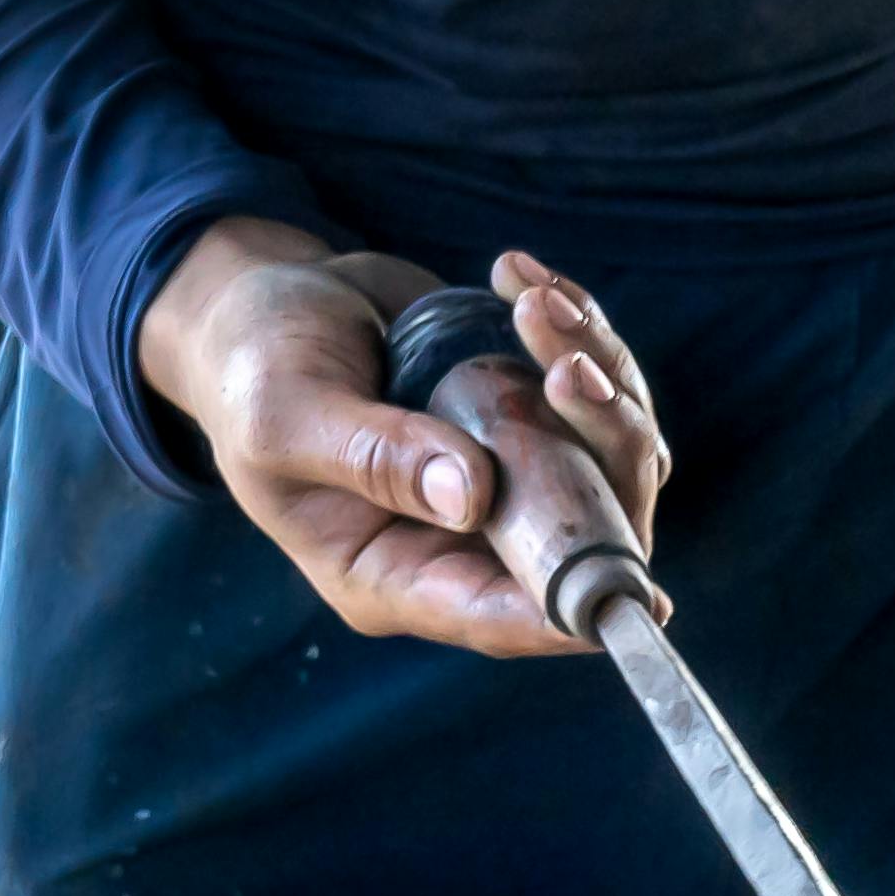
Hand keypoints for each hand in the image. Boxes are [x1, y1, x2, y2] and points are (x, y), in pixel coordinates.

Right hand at [137, 219, 668, 659]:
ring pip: (608, 455)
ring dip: (595, 370)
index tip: (640, 596)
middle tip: (568, 365)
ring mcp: (509, 479)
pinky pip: (595, 396)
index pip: (498, 614)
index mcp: (393, 575)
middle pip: (584, 531)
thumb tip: (473, 496)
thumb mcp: (287, 414)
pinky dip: (580, 335)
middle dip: (602, 444)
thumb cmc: (254, 372)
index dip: (572, 610)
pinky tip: (524, 281)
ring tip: (532, 299)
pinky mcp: (532, 419)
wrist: (269, 303)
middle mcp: (465, 543)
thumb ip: (374, 456)